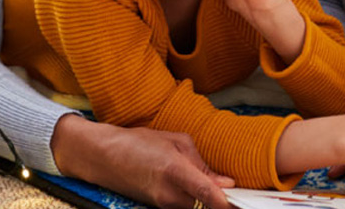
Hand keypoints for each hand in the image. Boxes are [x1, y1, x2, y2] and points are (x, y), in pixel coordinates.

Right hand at [52, 114, 233, 208]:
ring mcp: (162, 204)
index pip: (207, 193)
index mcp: (175, 170)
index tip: (241, 202)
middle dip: (223, 202)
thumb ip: (202, 162)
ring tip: (219, 189)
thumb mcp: (175, 141)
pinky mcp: (158, 208)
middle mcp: (169, 193)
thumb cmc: (138, 142)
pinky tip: (200, 190)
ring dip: (209, 201)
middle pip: (205, 206)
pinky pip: (184, 206)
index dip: (226, 202)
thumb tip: (224, 181)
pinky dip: (196, 201)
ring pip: (195, 208)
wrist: (103, 157)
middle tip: (240, 195)